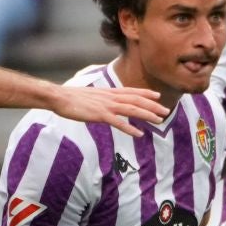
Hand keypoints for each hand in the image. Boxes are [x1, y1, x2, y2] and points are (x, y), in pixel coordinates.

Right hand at [51, 85, 167, 136]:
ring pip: (132, 109)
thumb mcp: (90, 96)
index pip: (131, 91)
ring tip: (159, 121)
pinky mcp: (100, 115)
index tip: (158, 96)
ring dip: (147, 115)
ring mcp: (106, 106)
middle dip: (153, 106)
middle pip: (136, 100)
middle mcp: (110, 97)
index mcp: (108, 92)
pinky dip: (130, 128)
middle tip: (166, 111)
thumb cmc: (71, 98)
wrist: (59, 97)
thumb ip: (100, 99)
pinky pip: (118, 123)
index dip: (146, 93)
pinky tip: (139, 134)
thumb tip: (105, 104)